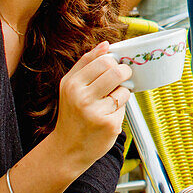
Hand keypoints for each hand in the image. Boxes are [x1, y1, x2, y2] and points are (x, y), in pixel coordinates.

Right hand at [53, 42, 132, 166]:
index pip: (103, 60)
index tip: (114, 66)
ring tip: (111, 100)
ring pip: (124, 89)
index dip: (114, 61)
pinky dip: (120, 109)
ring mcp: (96, 112)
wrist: (68, 148)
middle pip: (117, 71)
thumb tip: (106, 44)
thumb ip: (86, 62)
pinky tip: (108, 115)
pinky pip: (124, 107)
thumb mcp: (70, 86)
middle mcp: (82, 98)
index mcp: (72, 84)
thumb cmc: (72, 113)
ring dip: (122, 92)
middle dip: (125, 72)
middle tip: (122, 77)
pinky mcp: (109, 125)